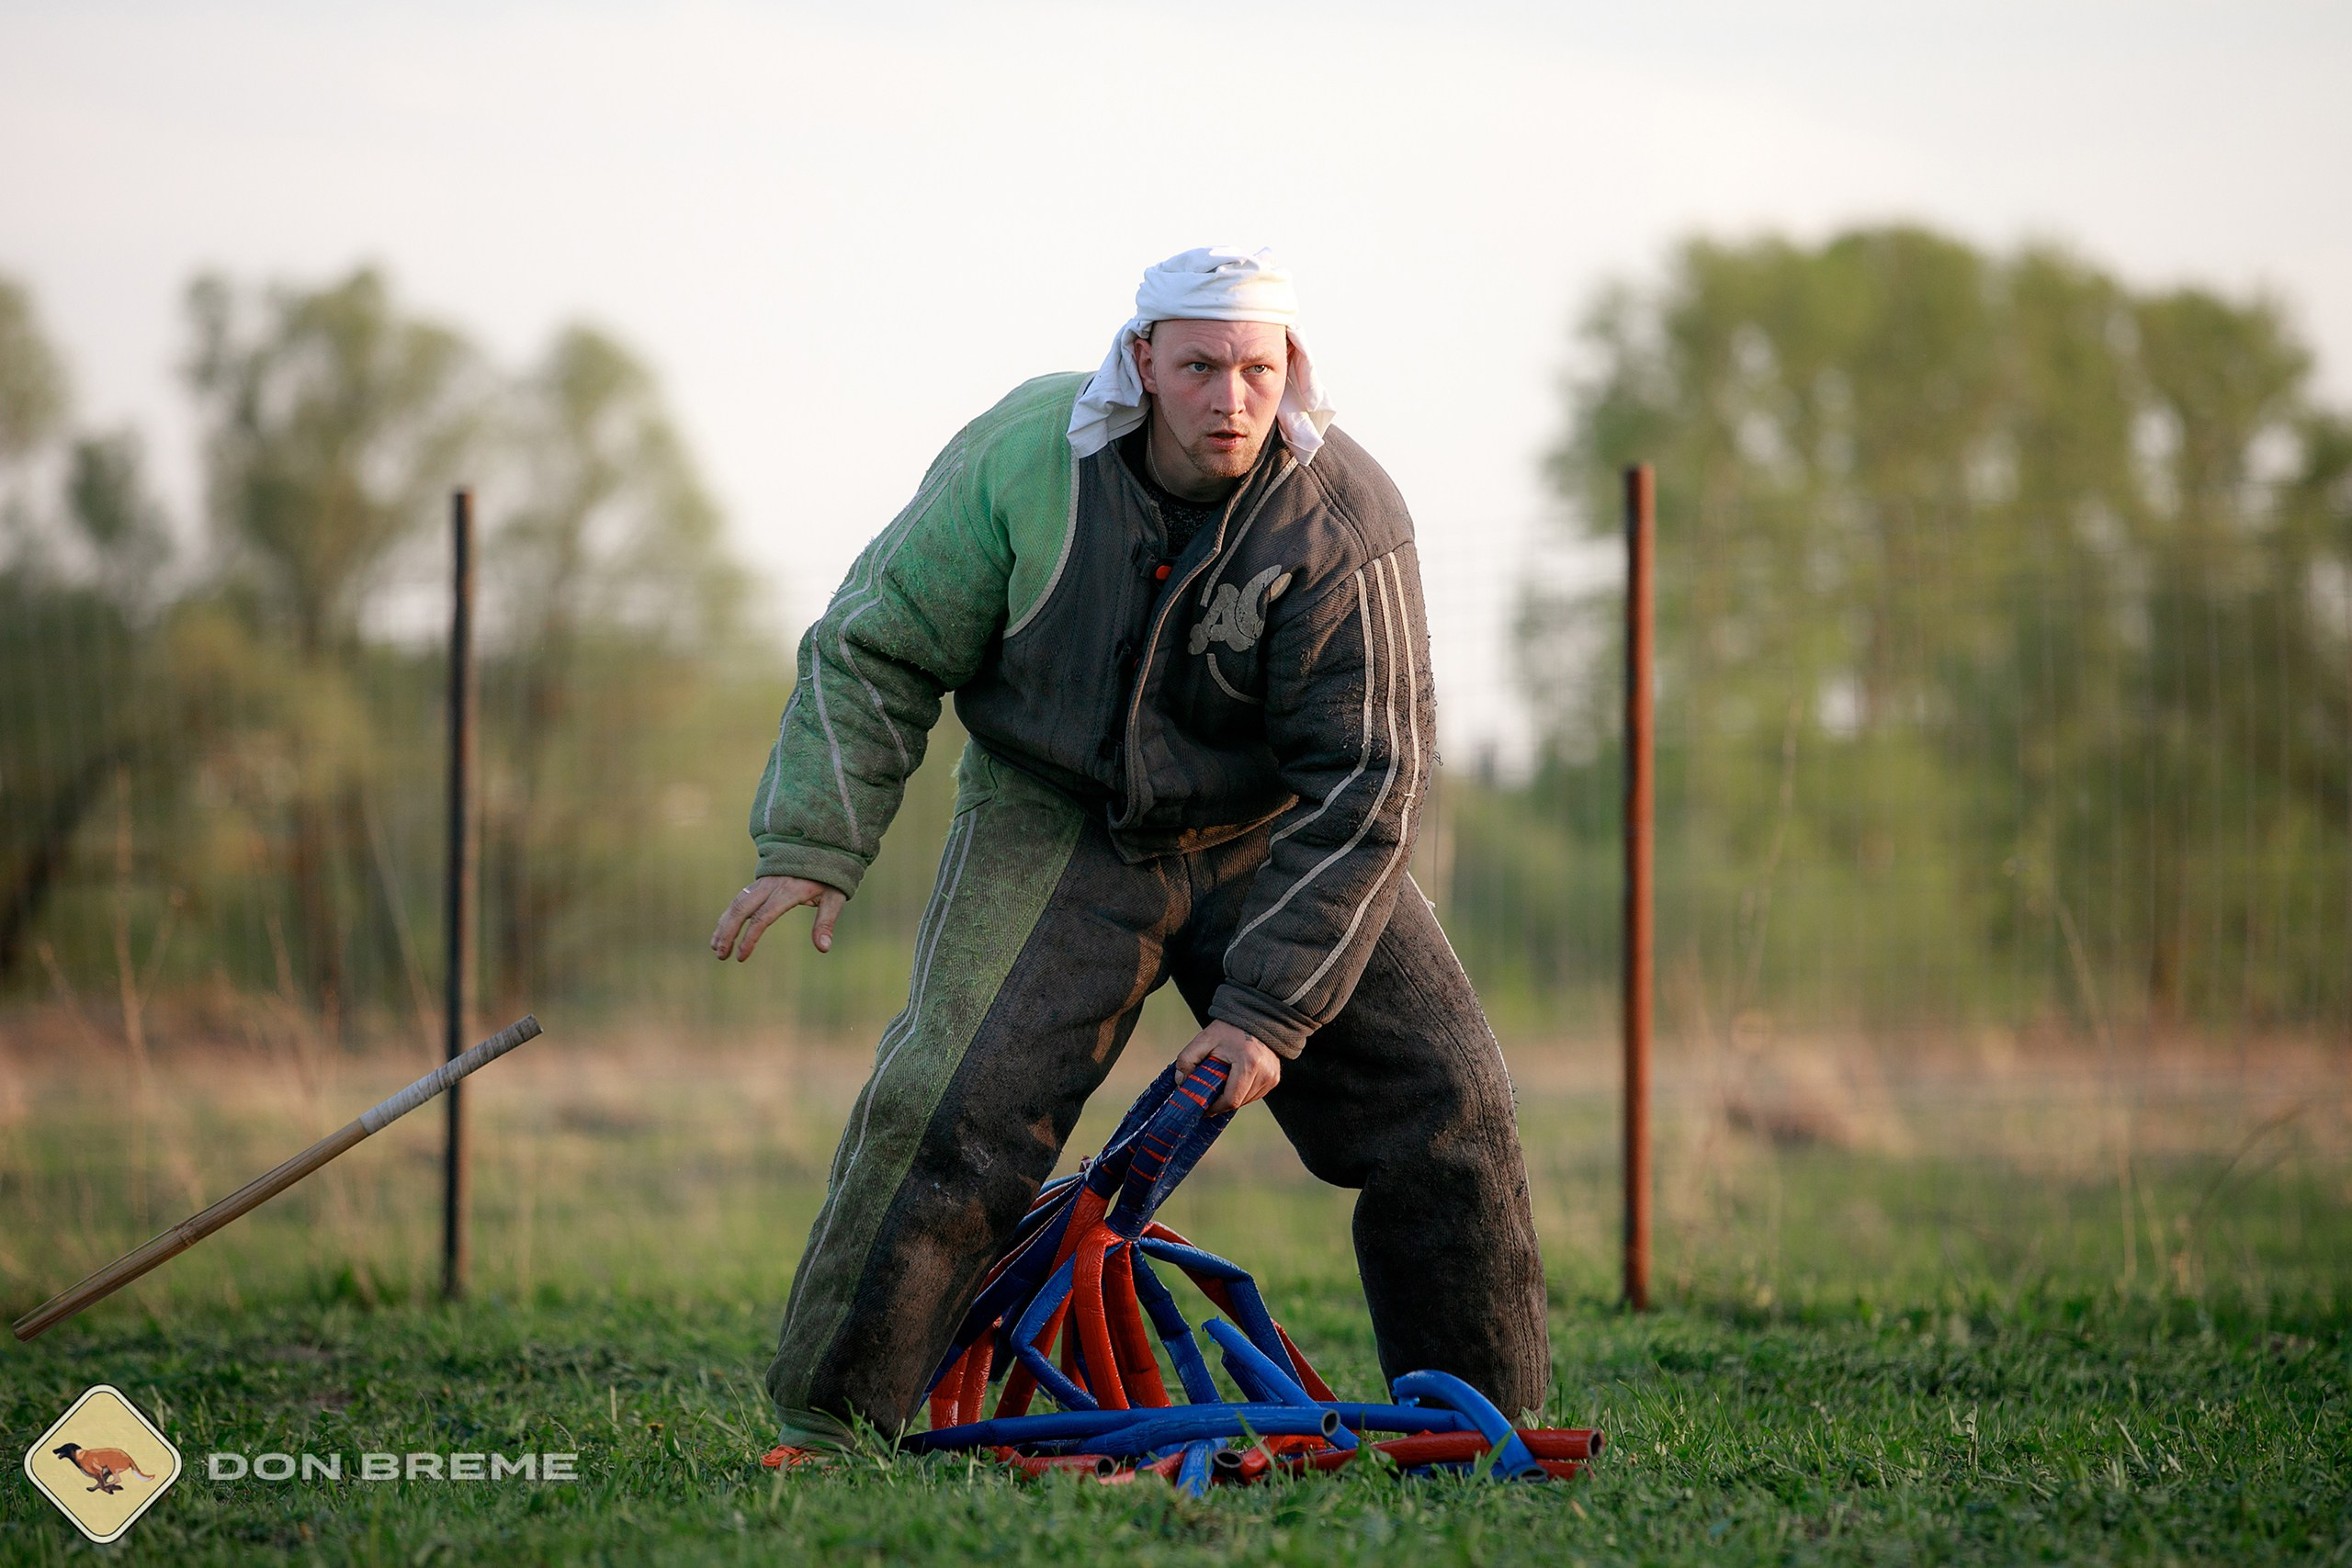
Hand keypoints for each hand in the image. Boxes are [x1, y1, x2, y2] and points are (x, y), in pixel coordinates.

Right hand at [711, 875, 847, 961]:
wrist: (821, 845)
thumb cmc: (830, 876)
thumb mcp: (834, 898)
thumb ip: (826, 922)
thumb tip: (823, 948)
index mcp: (788, 891)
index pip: (763, 917)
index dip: (749, 938)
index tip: (740, 956)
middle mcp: (771, 885)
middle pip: (741, 908)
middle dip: (727, 933)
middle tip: (720, 956)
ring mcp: (763, 882)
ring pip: (736, 902)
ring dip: (724, 925)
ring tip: (715, 948)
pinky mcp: (760, 882)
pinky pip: (740, 898)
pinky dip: (729, 915)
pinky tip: (722, 931)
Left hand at [1173, 1020, 1280, 1114]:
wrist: (1255, 1017)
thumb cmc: (1229, 1028)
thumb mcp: (1204, 1039)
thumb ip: (1187, 1059)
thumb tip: (1181, 1082)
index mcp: (1249, 1063)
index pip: (1231, 1100)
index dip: (1214, 1107)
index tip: (1202, 1107)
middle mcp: (1265, 1073)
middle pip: (1238, 1102)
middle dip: (1221, 1102)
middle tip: (1208, 1094)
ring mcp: (1272, 1077)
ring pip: (1247, 1101)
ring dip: (1232, 1097)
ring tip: (1222, 1082)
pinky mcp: (1274, 1078)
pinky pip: (1255, 1094)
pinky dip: (1242, 1092)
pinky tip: (1235, 1079)